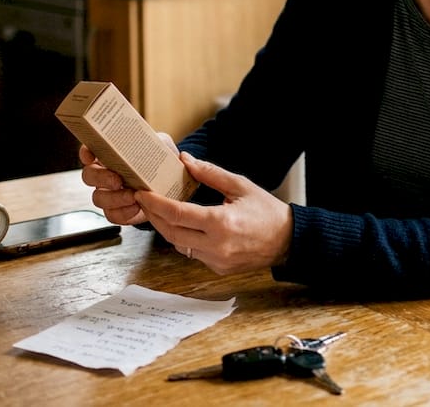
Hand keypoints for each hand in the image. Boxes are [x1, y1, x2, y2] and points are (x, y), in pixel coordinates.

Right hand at [78, 132, 178, 224]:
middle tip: (117, 180)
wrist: (172, 187)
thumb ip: (154, 140)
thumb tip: (152, 140)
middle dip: (100, 178)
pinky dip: (123, 212)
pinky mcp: (119, 211)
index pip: (89, 151)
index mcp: (110, 155)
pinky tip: (136, 207)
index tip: (90, 155)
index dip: (86, 153)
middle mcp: (105, 174)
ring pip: (98, 198)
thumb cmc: (162, 163)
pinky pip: (112, 215)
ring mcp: (109, 194)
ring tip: (133, 197)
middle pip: (88, 175)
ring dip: (114, 198)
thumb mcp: (160, 145)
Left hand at [137, 152, 292, 274]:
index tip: (142, 193)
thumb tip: (185, 160)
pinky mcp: (218, 269)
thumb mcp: (240, 185)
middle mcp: (216, 245)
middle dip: (153, 216)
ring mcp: (217, 261)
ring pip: (179, 245)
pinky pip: (192, 253)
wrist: (287, 240)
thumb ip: (210, 173)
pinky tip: (183, 225)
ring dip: (167, 228)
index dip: (155, 203)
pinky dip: (184, 239)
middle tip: (144, 200)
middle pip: (171, 233)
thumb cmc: (266, 211)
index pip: (177, 214)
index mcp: (221, 222)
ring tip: (160, 211)